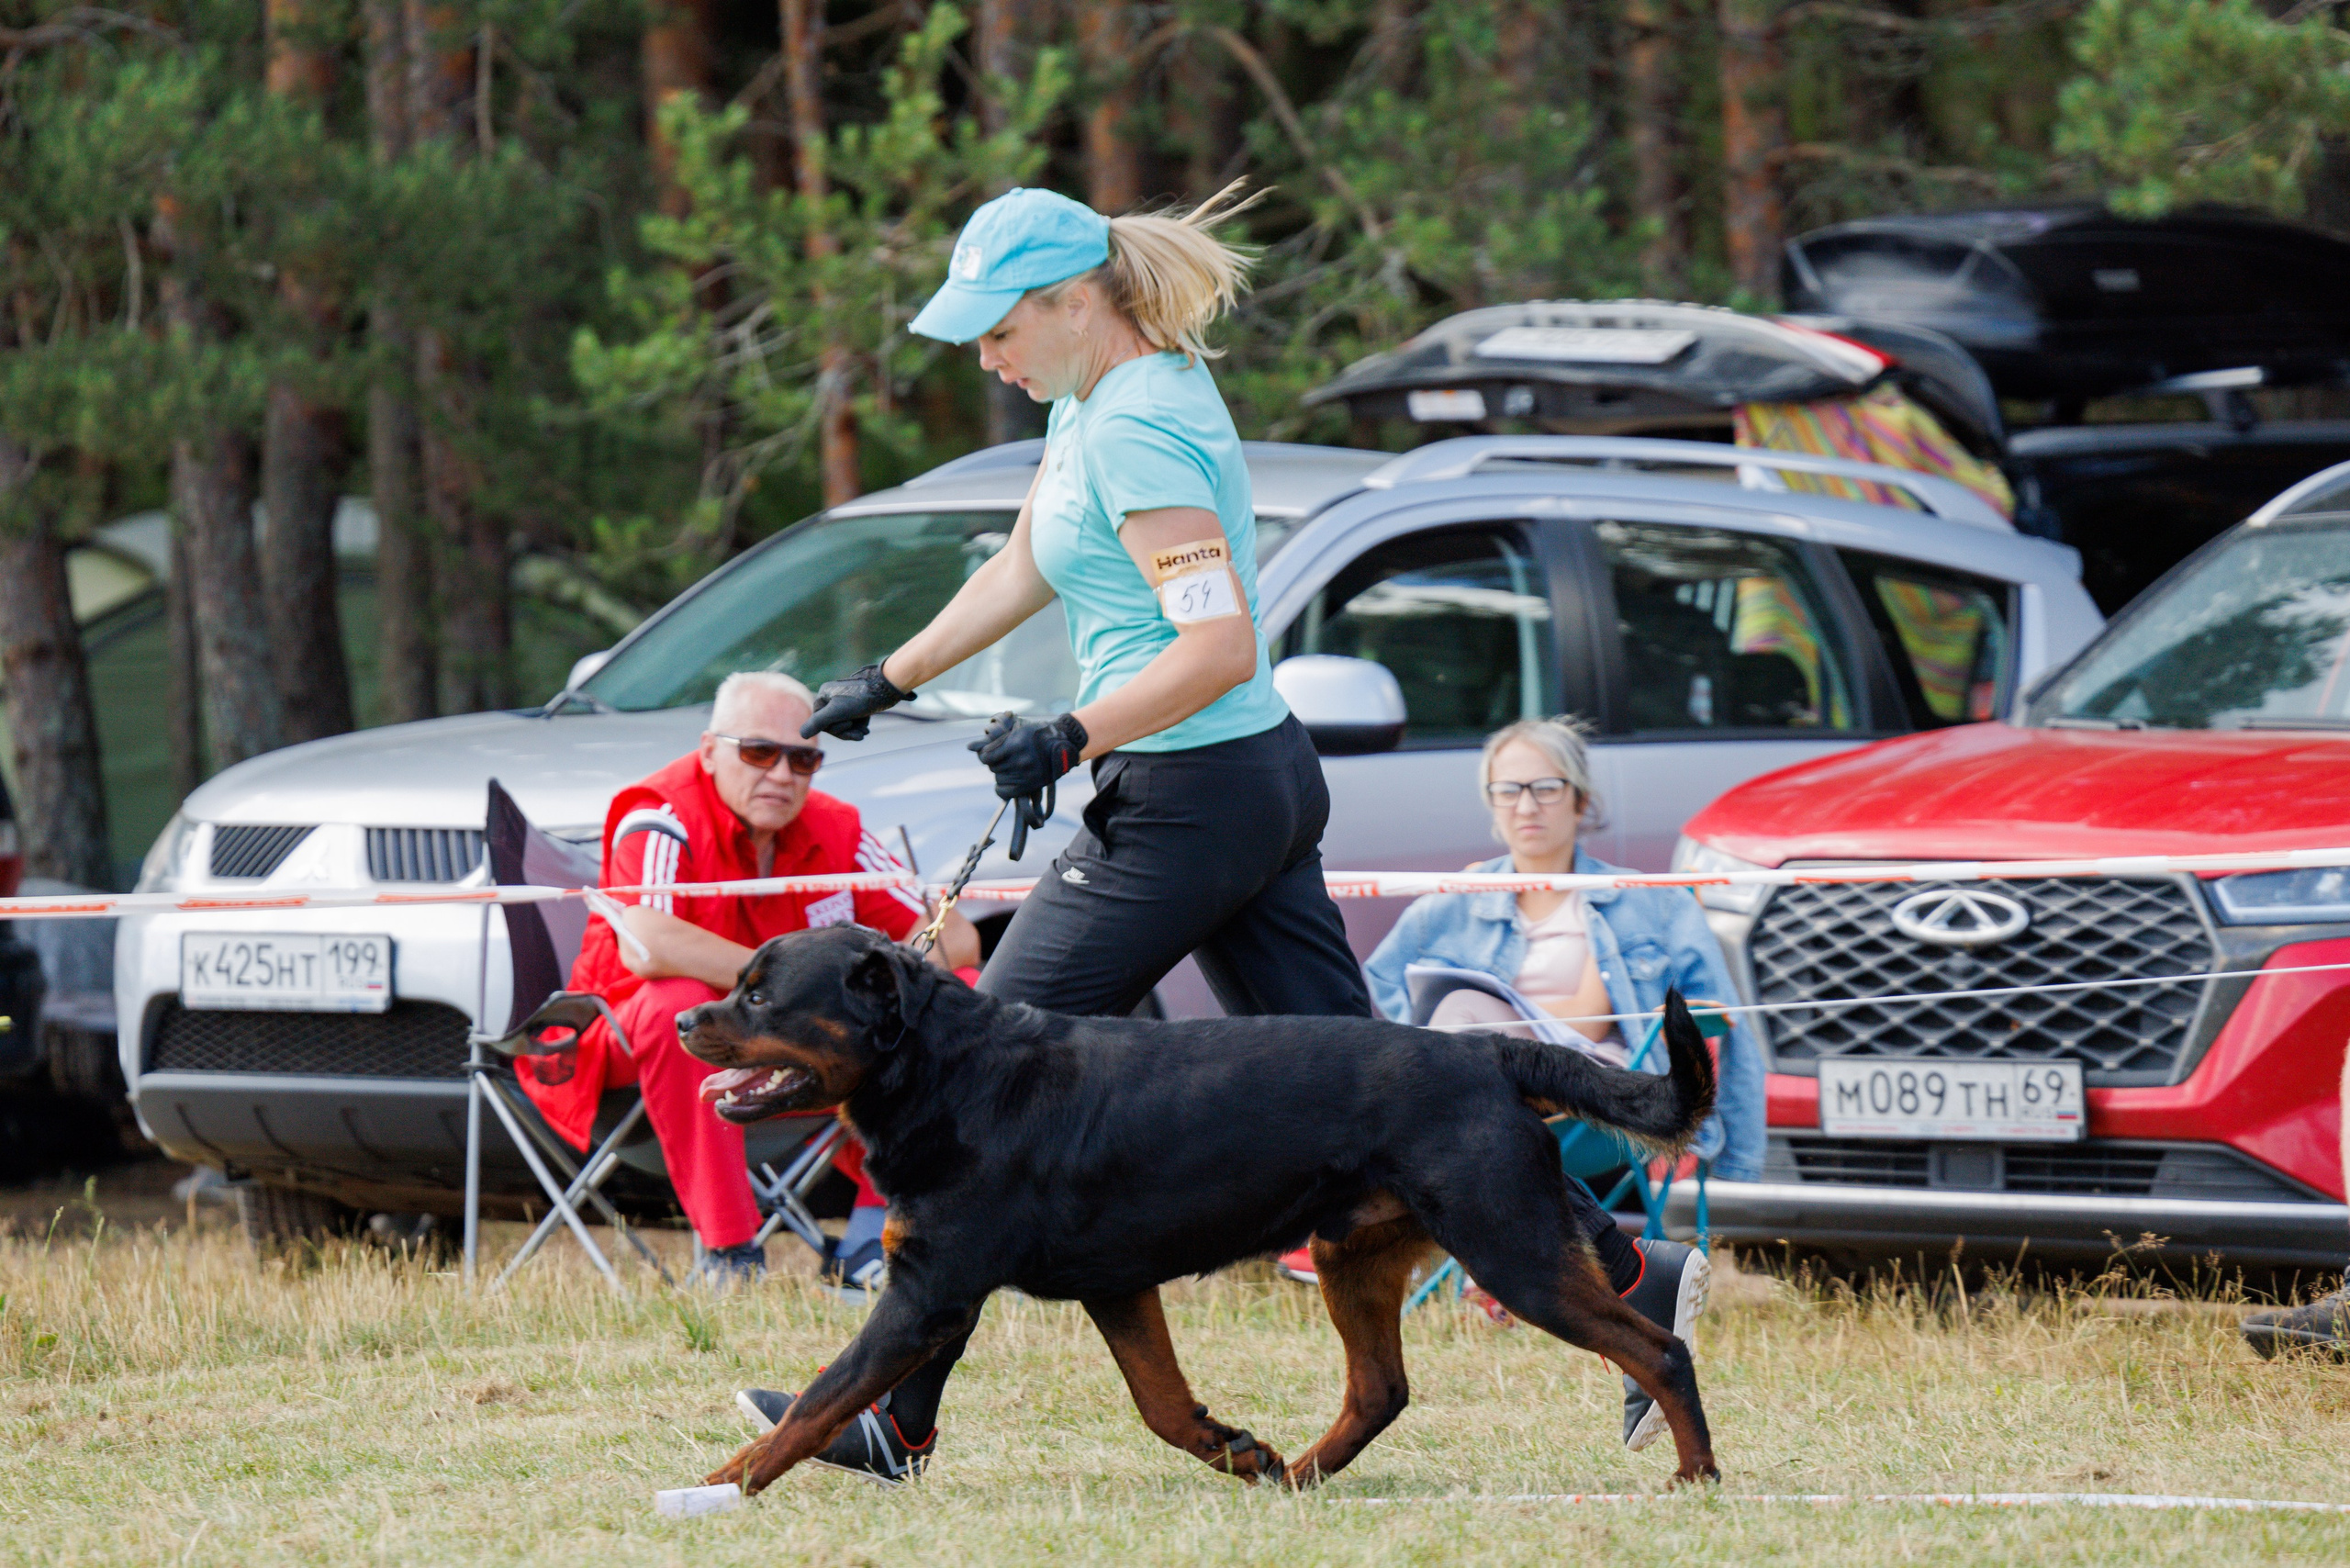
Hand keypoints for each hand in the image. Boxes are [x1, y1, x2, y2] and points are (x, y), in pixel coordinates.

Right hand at [802, 662, 914, 741]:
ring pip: (844, 724)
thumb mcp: (837, 711)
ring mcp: (845, 701)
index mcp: (824, 696)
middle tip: (860, 732)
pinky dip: (859, 726)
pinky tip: (866, 728)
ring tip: (865, 731)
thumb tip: (802, 735)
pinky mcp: (856, 704)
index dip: (834, 729)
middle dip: (846, 731)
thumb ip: (819, 723)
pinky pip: (853, 720)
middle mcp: (832, 697)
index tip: (847, 724)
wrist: (887, 687)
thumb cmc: (861, 698)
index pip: (820, 722)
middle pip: (832, 724)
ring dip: (854, 730)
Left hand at [968, 711, 1087, 800]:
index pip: (986, 756)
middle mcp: (1019, 761)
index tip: (992, 751)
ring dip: (1001, 773)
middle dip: (996, 762)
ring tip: (1011, 766)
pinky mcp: (1028, 786)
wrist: (1062, 745)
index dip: (986, 753)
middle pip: (992, 767)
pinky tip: (1008, 779)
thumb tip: (969, 747)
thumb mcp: (1016, 729)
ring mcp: (1024, 775)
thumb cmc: (1037, 734)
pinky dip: (1002, 787)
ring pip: (998, 778)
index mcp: (1015, 745)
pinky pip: (1003, 792)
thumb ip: (993, 738)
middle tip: (1006, 757)